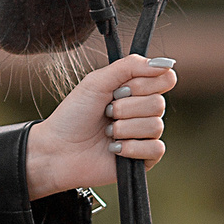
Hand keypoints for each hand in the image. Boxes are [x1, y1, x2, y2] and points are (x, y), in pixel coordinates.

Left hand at [26, 54, 176, 195]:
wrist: (58, 149)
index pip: (166, 78)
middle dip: (126, 108)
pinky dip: (131, 147)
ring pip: (156, 126)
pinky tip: (113, 148)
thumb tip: (165, 63)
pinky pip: (155, 149)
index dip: (145, 83)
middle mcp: (144, 111)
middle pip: (159, 103)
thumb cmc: (73, 115)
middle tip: (106, 112)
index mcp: (136, 90)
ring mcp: (145, 136)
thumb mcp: (97, 81)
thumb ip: (130, 66)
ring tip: (106, 132)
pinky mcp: (144, 160)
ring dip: (124, 128)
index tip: (121, 89)